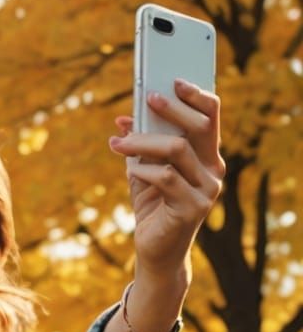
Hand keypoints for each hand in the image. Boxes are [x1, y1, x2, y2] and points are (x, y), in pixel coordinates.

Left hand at [110, 80, 223, 282]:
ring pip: (177, 149)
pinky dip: (143, 170)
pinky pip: (165, 177)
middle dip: (173, 109)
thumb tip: (123, 119)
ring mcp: (207, 190)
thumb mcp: (144, 170)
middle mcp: (214, 170)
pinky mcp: (193, 208)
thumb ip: (139, 145)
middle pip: (200, 127)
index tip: (175, 80)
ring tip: (118, 143)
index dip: (196, 96)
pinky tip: (130, 172)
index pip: (211, 117)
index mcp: (207, 157)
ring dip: (143, 142)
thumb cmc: (153, 207)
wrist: (155, 251)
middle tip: (148, 99)